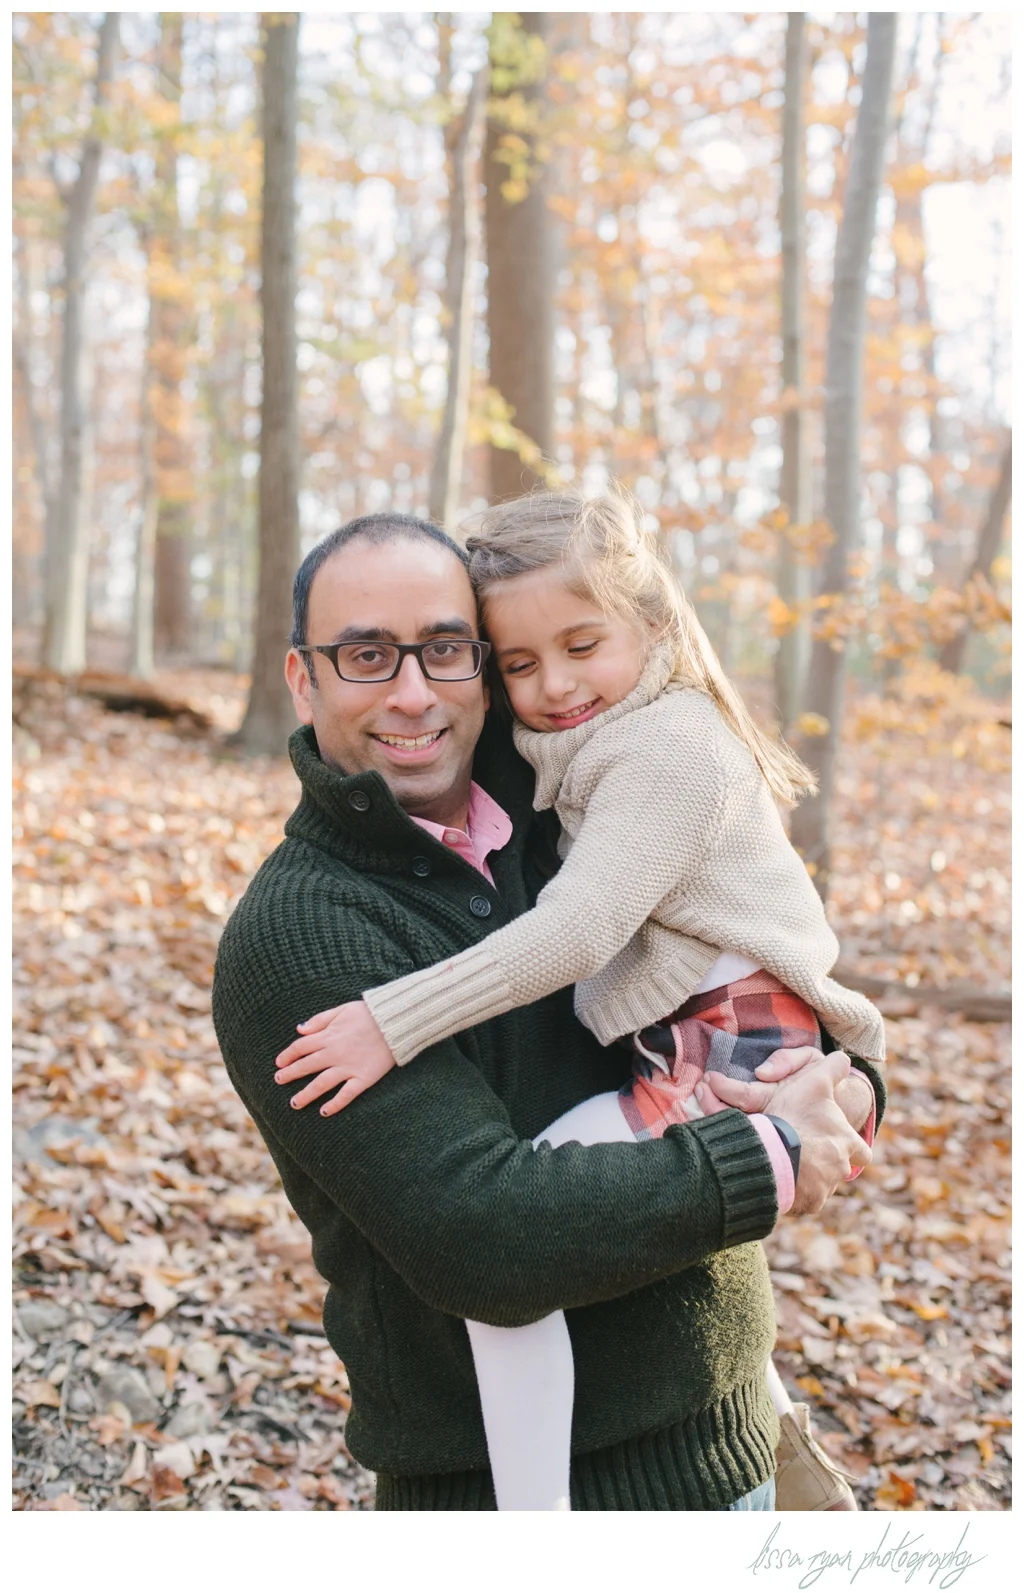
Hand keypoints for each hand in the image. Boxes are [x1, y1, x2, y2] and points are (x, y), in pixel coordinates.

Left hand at [273, 1000, 397, 1114]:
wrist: (395, 1021)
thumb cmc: (368, 1013)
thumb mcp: (341, 1009)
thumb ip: (319, 1019)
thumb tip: (299, 1029)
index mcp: (328, 1036)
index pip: (301, 1047)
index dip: (287, 1055)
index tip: (279, 1063)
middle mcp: (335, 1053)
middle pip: (306, 1066)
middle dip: (290, 1075)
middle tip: (278, 1082)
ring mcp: (349, 1067)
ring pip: (322, 1084)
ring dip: (306, 1094)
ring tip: (294, 1104)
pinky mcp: (363, 1078)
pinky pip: (346, 1094)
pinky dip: (335, 1104)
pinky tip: (324, 1112)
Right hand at [697, 1050, 871, 1216]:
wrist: (773, 1150)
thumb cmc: (795, 1116)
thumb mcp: (815, 1081)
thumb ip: (832, 1067)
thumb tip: (845, 1057)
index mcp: (847, 1143)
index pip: (863, 1152)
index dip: (853, 1148)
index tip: (842, 1146)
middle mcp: (841, 1168)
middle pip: (840, 1170)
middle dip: (828, 1165)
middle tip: (809, 1156)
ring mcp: (825, 1188)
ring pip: (822, 1185)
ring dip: (810, 1178)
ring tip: (789, 1165)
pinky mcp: (809, 1203)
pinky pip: (805, 1201)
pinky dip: (796, 1194)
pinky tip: (782, 1180)